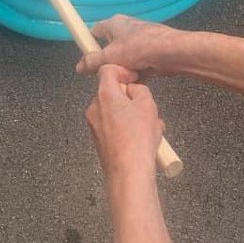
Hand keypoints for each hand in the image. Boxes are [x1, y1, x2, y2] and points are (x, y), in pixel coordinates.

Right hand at [77, 15, 186, 78]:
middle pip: (110, 48)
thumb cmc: (140, 47)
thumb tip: (80, 66)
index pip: (95, 31)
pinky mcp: (151, 52)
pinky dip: (136, 74)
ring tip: (125, 78)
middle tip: (106, 72)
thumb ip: (92, 62)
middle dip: (108, 63)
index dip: (89, 44)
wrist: (172, 52)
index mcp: (114, 23)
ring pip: (125, 59)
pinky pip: (137, 65)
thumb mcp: (110, 57)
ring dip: (123, 70)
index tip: (86, 58)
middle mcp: (127, 29)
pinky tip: (137, 80)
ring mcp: (140, 41)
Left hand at [86, 65, 164, 182]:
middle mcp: (95, 108)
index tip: (133, 79)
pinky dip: (124, 129)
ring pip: (113, 111)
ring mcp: (94, 125)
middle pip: (111, 92)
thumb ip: (140, 90)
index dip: (123, 71)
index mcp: (105, 95)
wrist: (128, 172)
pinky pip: (112, 127)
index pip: (107, 70)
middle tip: (145, 108)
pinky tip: (140, 140)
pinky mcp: (99, 140)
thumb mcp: (148, 105)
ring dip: (129, 115)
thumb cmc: (137, 140)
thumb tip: (135, 90)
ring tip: (147, 128)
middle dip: (129, 98)